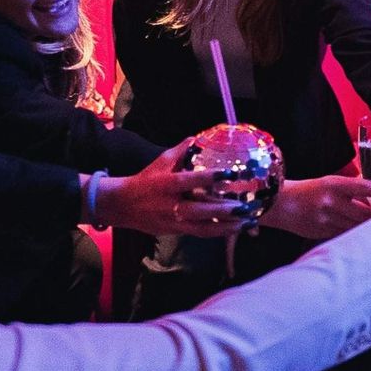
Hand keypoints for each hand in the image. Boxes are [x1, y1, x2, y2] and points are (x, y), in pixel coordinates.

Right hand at [88, 140, 244, 237]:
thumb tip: (197, 137)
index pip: (189, 180)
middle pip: (199, 210)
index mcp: (167, 184)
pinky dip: (218, 232)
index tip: (229, 173)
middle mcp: (171, 205)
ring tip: (247, 223)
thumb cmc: (145, 180)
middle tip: (245, 207)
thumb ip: (181, 151)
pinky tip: (234, 229)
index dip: (209, 178)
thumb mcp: (161, 162)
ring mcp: (174, 221)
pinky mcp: (176, 232)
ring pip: (202, 228)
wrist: (123, 206)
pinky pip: (200, 233)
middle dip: (223, 211)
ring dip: (226, 227)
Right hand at [262, 174, 370, 239]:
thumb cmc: (310, 191)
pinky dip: (357, 236)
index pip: (366, 187)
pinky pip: (346, 235)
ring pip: (357, 227)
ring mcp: (327, 219)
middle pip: (365, 213)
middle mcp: (332, 201)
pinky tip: (366, 238)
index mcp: (335, 184)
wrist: (280, 204)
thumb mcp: (330, 183)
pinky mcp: (323, 233)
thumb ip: (352, 191)